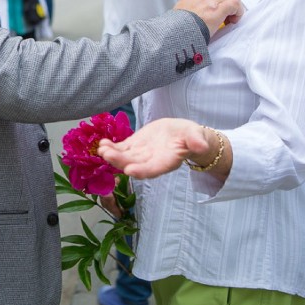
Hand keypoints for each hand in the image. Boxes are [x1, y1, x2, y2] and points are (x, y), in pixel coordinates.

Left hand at [97, 118, 212, 179]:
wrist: (181, 134)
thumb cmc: (191, 136)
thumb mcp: (195, 136)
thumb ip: (196, 141)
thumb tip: (202, 146)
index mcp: (167, 162)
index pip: (154, 169)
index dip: (142, 171)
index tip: (130, 170)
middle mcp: (151, 161)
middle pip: (134, 164)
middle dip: (120, 161)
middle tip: (107, 155)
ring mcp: (141, 155)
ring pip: (125, 158)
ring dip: (112, 154)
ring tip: (101, 149)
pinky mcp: (134, 146)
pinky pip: (121, 149)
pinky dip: (111, 147)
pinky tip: (102, 143)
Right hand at [174, 0, 242, 36]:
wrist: (175, 34)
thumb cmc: (178, 26)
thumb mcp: (182, 9)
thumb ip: (193, 5)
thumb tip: (202, 11)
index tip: (222, 2)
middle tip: (229, 12)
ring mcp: (210, 1)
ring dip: (236, 6)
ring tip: (231, 18)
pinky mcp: (217, 11)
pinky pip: (235, 4)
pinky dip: (238, 12)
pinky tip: (232, 20)